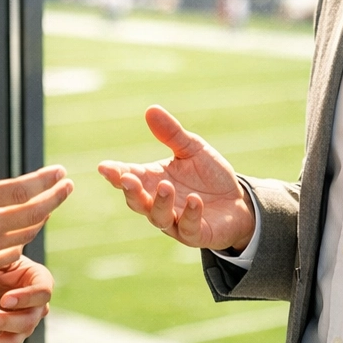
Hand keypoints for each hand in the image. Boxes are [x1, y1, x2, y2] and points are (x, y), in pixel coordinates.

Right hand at [0, 117, 73, 285]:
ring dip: (44, 216)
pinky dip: (26, 236)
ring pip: (26, 233)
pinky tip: (30, 225)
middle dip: (55, 197)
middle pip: (33, 213)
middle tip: (68, 186)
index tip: (60, 171)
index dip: (45, 180)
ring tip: (53, 202)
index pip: (22, 191)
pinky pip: (13, 251)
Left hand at [0, 256, 51, 342]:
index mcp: (39, 279)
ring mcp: (26, 321)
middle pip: (29, 319)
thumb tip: (7, 247)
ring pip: (16, 336)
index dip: (26, 298)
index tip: (5, 299)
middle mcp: (37, 304)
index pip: (42, 292)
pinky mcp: (11, 334)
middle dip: (4, 320)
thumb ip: (5, 254)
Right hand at [97, 105, 254, 250]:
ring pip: (158, 217)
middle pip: (137, 201)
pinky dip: (189, 214)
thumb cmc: (209, 175)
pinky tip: (194, 200)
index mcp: (153, 180)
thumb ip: (172, 133)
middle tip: (126, 179)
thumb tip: (151, 109)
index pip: (129, 177)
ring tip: (165, 186)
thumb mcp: (192, 149)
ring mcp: (175, 221)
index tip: (104, 166)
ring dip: (159, 202)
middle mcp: (159, 202)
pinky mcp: (196, 233)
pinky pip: (188, 227)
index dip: (115, 173)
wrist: (238, 200)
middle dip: (130, 191)